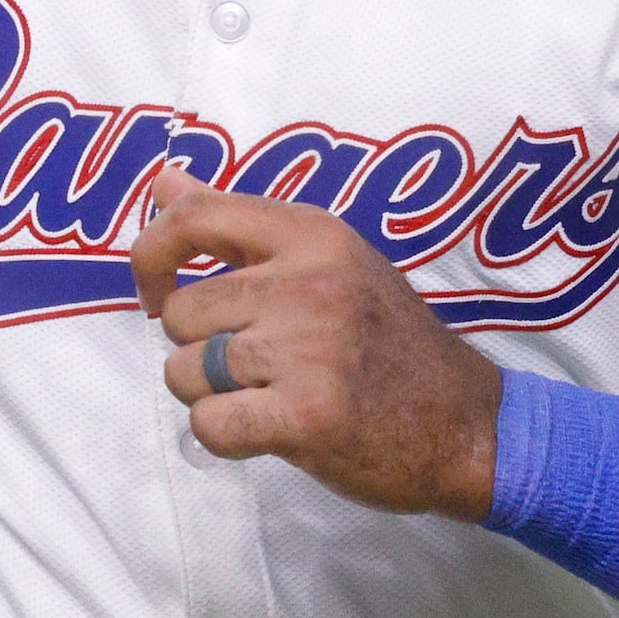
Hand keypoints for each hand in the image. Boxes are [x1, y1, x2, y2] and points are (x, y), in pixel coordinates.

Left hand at [129, 165, 502, 518]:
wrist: (467, 424)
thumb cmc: (389, 342)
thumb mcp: (329, 260)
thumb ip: (241, 225)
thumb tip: (165, 180)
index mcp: (314, 234)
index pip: (195, 216)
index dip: (151, 255)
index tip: (155, 294)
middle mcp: (310, 281)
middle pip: (181, 312)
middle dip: (196, 348)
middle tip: (253, 366)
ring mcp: (309, 348)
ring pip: (185, 371)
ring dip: (212, 395)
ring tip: (268, 395)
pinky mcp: (308, 415)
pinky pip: (209, 424)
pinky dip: (225, 436)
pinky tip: (268, 429)